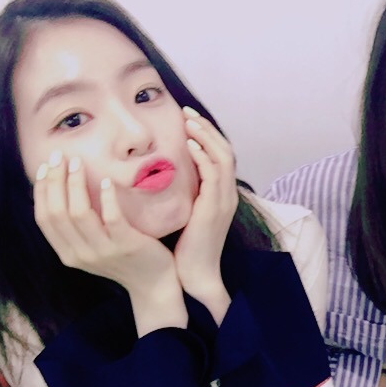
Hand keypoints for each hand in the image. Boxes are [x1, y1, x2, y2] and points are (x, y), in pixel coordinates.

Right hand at [33, 151, 184, 333]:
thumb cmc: (124, 260)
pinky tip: (107, 181)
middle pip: (57, 212)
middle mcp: (80, 254)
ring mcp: (103, 251)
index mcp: (68, 254)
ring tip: (79, 163)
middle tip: (60, 156)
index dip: (41, 190)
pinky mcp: (126, 246)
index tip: (46, 166)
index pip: (44, 218)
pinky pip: (111, 218)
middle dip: (55, 180)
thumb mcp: (93, 248)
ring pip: (79, 213)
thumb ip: (78, 229)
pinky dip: (107, 197)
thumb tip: (63, 190)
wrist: (154, 285)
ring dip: (76, 184)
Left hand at [173, 107, 238, 320]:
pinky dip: (203, 156)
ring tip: (188, 121)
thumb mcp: (184, 216)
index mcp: (221, 196)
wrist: (196, 275)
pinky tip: (189, 145)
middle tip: (187, 112)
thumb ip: (180, 196)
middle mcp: (227, 195)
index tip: (187, 121)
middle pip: (226, 150)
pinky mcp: (214, 208)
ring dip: (206, 136)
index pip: (220, 157)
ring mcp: (223, 201)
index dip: (207, 136)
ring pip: (223, 157)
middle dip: (207, 128)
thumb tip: (158, 176)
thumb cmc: (186, 250)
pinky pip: (213, 174)